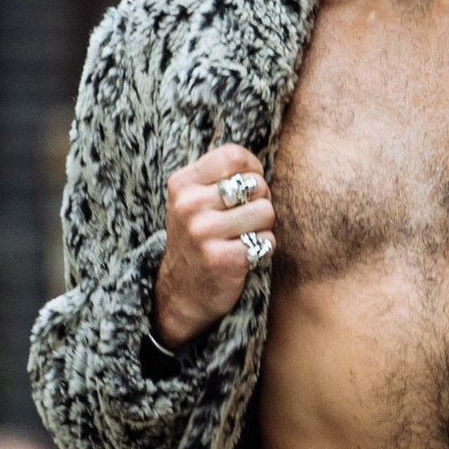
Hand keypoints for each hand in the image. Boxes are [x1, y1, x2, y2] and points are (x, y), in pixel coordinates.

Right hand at [155, 142, 274, 348]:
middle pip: (256, 185)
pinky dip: (263, 250)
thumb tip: (255, 159)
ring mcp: (204, 233)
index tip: (246, 188)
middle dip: (260, 202)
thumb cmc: (198, 237)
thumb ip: (219, 175)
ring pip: (266, 212)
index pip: (234, 156)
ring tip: (242, 237)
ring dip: (263, 228)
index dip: (252, 169)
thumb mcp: (194, 200)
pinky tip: (244, 256)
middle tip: (242, 220)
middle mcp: (189, 206)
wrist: (181, 292)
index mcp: (182, 184)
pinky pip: (267, 241)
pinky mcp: (222, 259)